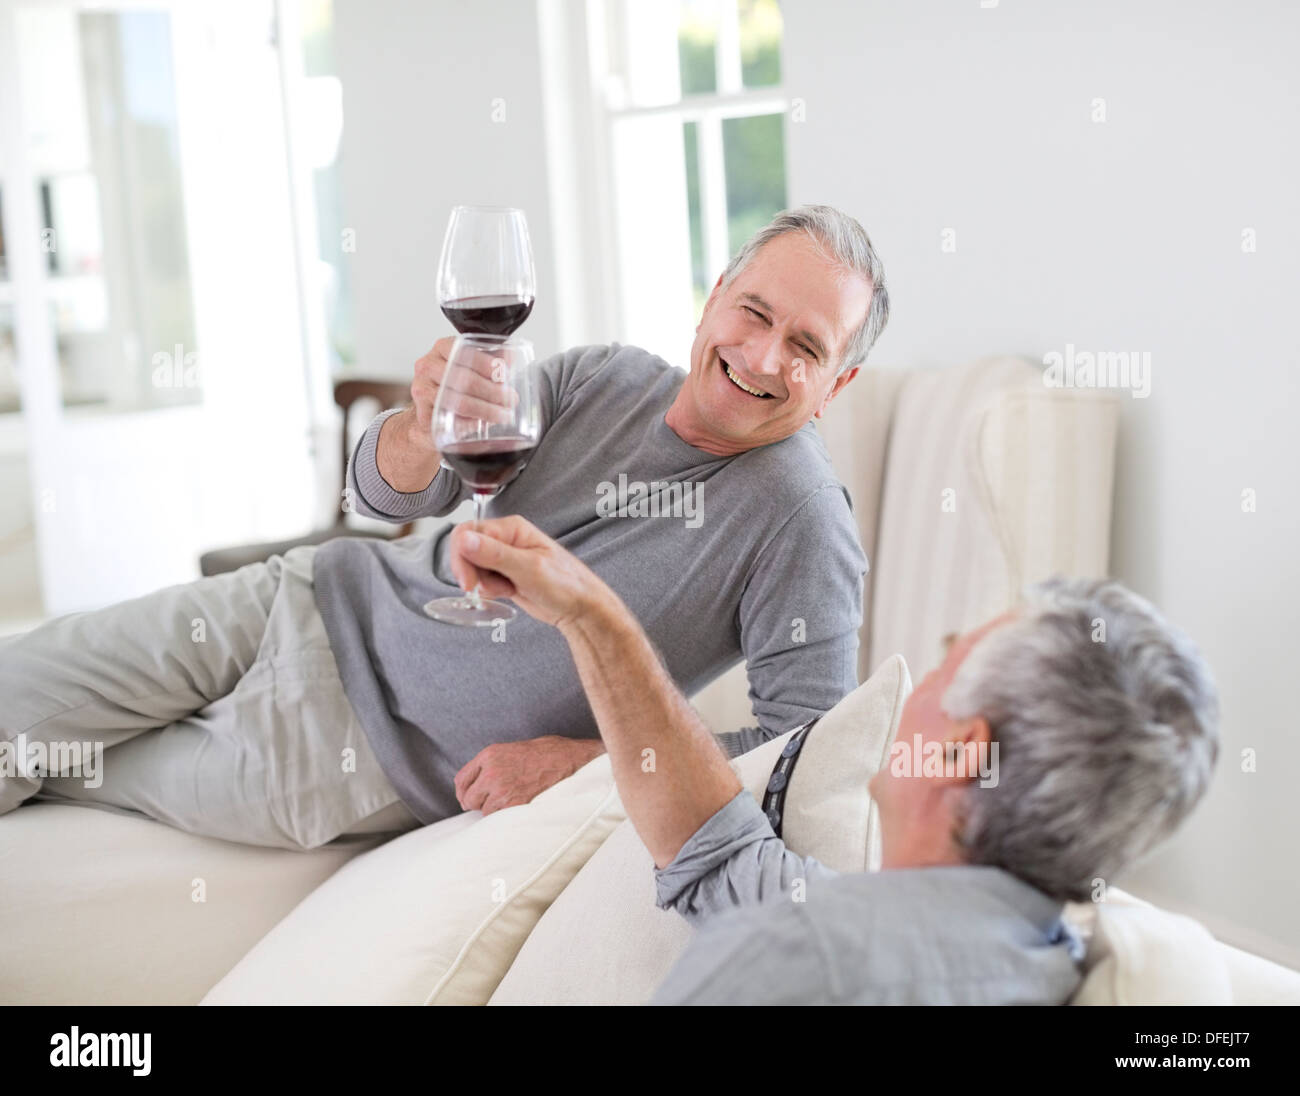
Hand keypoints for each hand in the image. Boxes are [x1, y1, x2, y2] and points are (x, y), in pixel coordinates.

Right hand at [410, 336, 517, 449]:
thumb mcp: (472, 367)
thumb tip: (511, 357)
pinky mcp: (423, 416)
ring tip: (504, 414)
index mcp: (441, 349)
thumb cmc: (455, 386)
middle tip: (511, 400)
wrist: (432, 413)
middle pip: (465, 379)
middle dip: (493, 391)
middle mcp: (427, 367)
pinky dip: (472, 424)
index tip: (504, 374)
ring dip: (488, 410)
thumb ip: (491, 359)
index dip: (487, 363)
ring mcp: (422, 392)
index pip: (463, 351)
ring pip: (460, 402)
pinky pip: (451, 422)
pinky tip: (484, 424)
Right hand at [447, 515, 614, 629]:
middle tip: (490, 588)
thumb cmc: (565, 584)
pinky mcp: (503, 574)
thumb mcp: (529, 568)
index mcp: (511, 528)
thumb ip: (494, 554)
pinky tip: (509, 591)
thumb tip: (464, 539)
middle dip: (473, 573)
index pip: (468, 533)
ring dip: (485, 583)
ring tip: (509, 588)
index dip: (462, 557)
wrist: (579, 607)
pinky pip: (482, 580)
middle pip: (466, 550)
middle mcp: (505, 539)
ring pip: (473, 567)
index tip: (468, 581)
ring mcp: (503, 557)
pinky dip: (490, 590)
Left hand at [454, 735, 605, 813]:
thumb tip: (474, 785)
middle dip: (478, 803)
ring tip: (512, 800)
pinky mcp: (515, 804)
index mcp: (489, 755)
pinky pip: (499, 818)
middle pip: (469, 799)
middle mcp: (492, 772)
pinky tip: (517, 806)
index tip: (468, 798)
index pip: (461, 780)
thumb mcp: (510, 750)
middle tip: (492, 802)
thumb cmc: (544, 753)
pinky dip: (505, 816)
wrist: (568, 759)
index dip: (463, 792)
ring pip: (484, 812)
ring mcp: (502, 789)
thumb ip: (489, 765)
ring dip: (494, 810)